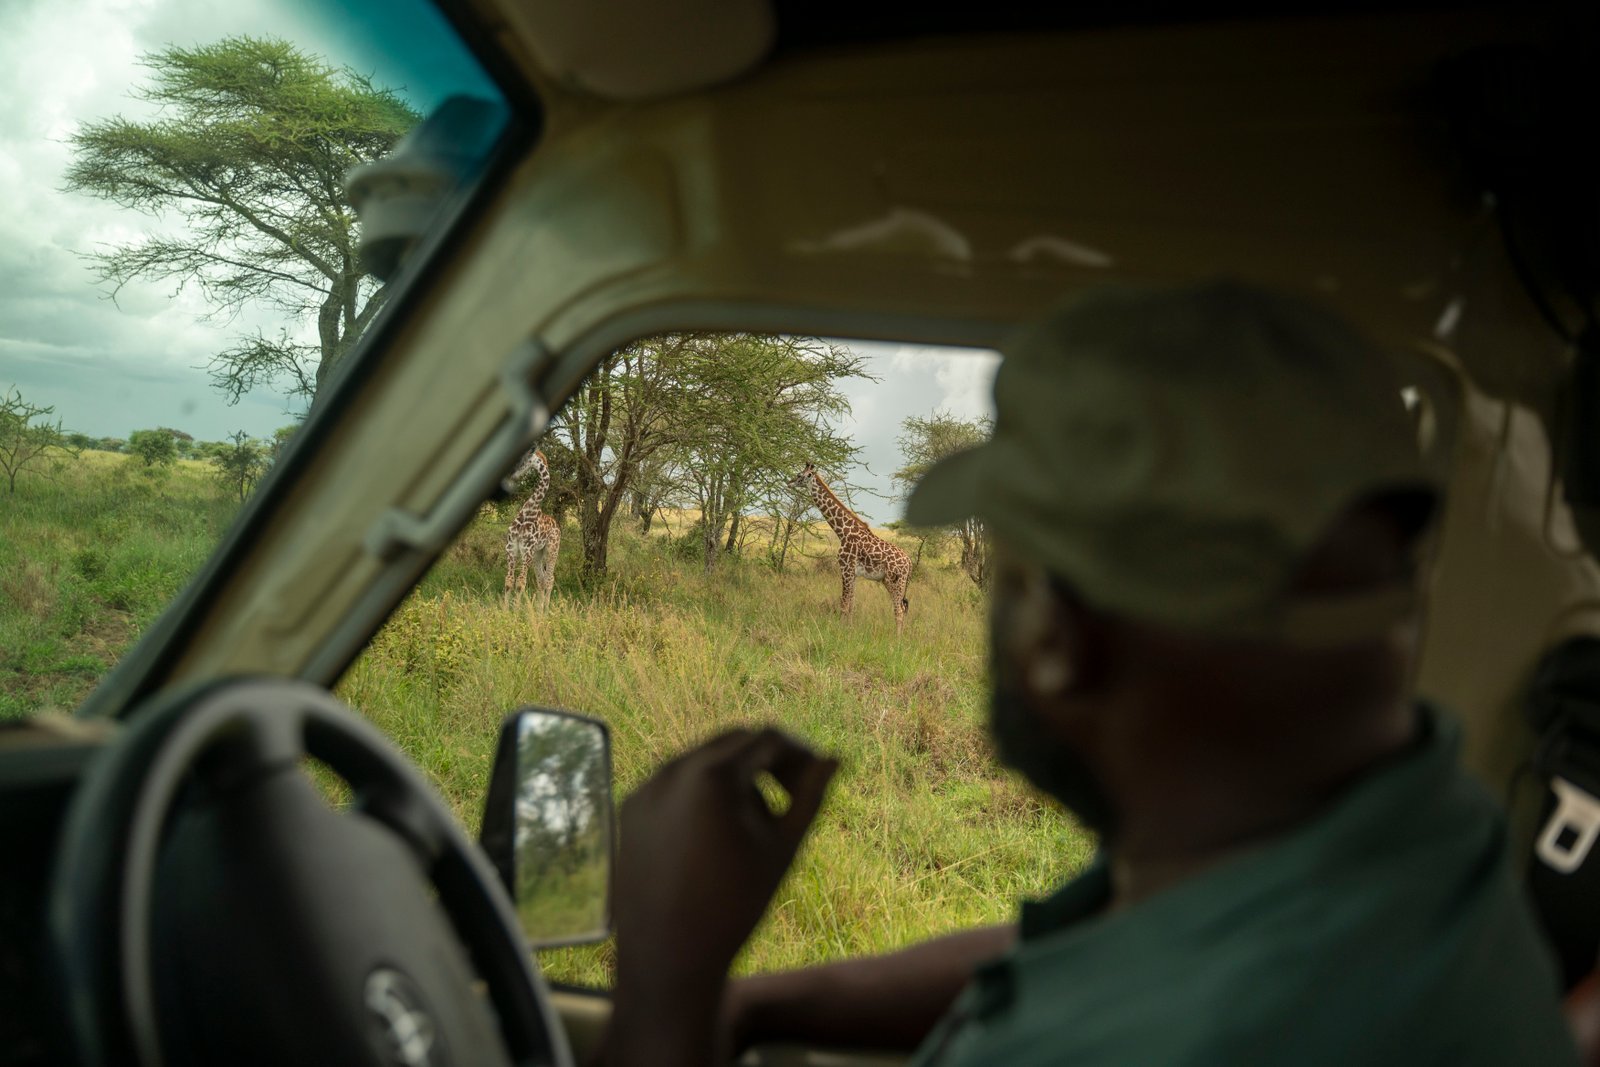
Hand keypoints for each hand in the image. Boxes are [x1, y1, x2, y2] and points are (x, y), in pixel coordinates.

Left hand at [614, 727, 839, 993]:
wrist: (668, 957)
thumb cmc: (736, 904)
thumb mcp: (783, 848)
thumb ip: (810, 796)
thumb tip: (833, 760)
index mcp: (713, 775)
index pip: (766, 738)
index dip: (798, 753)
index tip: (815, 776)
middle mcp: (673, 770)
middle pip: (733, 743)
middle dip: (767, 761)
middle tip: (791, 796)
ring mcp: (646, 788)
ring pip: (702, 762)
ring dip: (735, 779)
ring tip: (754, 826)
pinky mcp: (630, 808)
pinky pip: (674, 784)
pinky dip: (701, 795)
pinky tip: (716, 837)